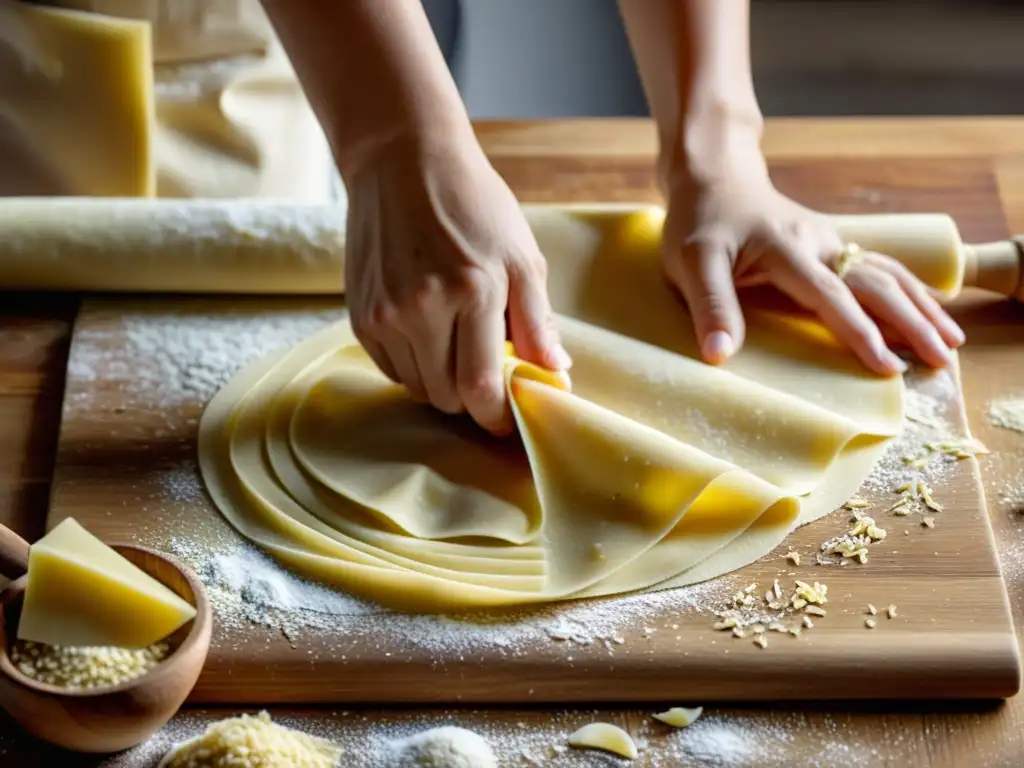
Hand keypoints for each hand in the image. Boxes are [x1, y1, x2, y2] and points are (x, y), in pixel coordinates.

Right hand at [344, 134, 570, 433]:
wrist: (401, 162)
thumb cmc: (473, 205)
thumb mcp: (522, 256)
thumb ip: (538, 321)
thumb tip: (556, 373)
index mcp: (471, 291)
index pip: (480, 386)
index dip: (496, 414)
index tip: (507, 419)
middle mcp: (420, 307)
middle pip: (446, 396)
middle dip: (472, 400)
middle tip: (489, 378)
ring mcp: (384, 313)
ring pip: (418, 387)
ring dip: (443, 383)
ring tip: (458, 348)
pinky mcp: (360, 315)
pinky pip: (392, 369)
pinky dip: (415, 367)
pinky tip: (429, 336)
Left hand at [661, 146, 963, 374]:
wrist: (716, 177)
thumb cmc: (699, 223)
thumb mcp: (691, 264)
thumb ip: (710, 306)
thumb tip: (720, 355)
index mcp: (786, 250)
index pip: (830, 296)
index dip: (859, 332)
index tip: (887, 366)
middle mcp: (819, 244)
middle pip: (875, 284)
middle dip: (912, 322)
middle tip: (942, 358)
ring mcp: (831, 243)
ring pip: (887, 273)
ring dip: (921, 306)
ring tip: (951, 340)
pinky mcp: (833, 246)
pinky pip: (879, 267)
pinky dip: (909, 289)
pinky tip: (930, 307)